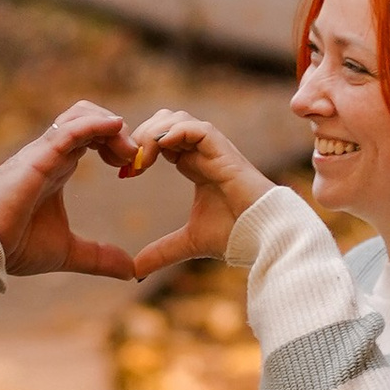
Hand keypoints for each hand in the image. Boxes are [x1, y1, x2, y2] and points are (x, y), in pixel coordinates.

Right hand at [0, 100, 141, 281]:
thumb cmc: (14, 245)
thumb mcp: (68, 252)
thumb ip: (99, 257)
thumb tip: (130, 271)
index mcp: (58, 168)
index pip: (92, 137)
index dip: (117, 144)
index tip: (134, 168)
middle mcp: (52, 154)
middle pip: (90, 118)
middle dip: (119, 132)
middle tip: (136, 159)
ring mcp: (44, 153)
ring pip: (81, 114)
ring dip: (111, 125)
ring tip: (129, 153)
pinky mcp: (38, 158)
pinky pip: (69, 129)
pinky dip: (96, 124)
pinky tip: (116, 128)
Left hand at [123, 110, 275, 277]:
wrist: (263, 236)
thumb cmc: (235, 234)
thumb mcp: (188, 242)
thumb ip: (162, 251)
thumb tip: (135, 271)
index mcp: (195, 165)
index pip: (162, 139)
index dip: (141, 149)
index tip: (126, 173)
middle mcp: (203, 152)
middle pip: (166, 120)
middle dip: (143, 134)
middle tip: (130, 163)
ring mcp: (214, 149)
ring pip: (178, 118)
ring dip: (154, 133)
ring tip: (142, 160)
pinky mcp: (224, 150)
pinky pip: (196, 128)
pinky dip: (174, 134)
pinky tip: (159, 153)